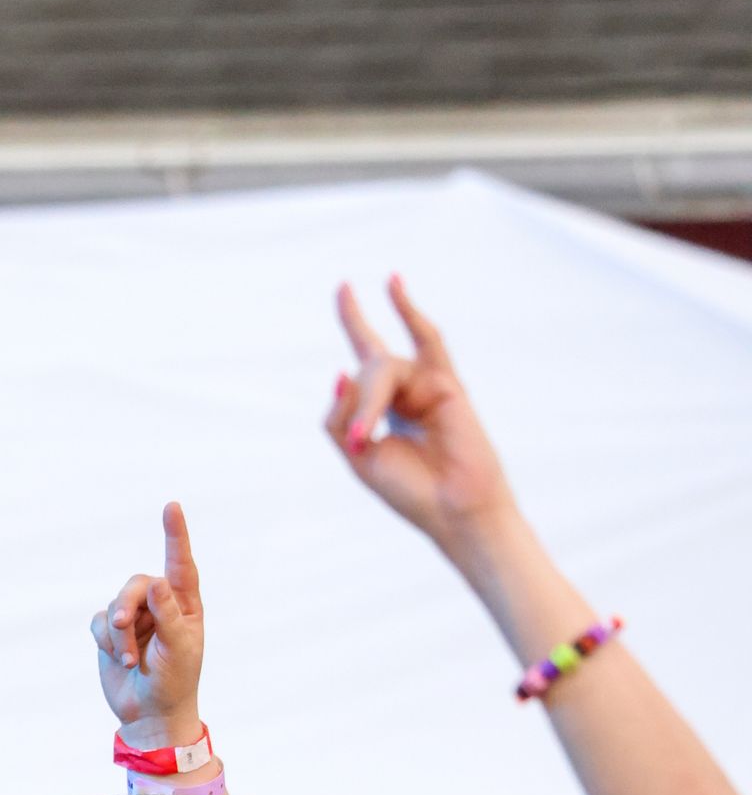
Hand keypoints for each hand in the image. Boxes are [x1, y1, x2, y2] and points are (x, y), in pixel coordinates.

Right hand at [92, 502, 205, 749]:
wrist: (150, 714)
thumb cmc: (174, 682)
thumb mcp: (178, 649)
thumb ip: (168, 614)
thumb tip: (156, 581)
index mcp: (185, 605)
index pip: (180, 565)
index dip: (175, 535)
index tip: (171, 507)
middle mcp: (159, 605)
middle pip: (136, 584)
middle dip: (126, 604)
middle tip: (123, 628)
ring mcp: (134, 617)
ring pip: (114, 604)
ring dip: (119, 635)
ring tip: (129, 660)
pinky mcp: (111, 633)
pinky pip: (99, 622)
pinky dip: (106, 641)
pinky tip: (120, 660)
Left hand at [325, 278, 514, 559]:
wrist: (455, 512)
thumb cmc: (412, 492)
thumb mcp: (359, 458)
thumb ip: (339, 417)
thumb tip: (340, 371)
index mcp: (385, 410)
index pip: (364, 358)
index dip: (354, 321)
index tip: (344, 288)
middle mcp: (406, 390)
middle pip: (368, 364)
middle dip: (356, 351)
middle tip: (359, 428)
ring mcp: (426, 384)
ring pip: (380, 370)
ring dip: (367, 403)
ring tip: (364, 439)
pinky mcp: (446, 385)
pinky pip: (425, 342)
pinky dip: (407, 313)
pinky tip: (391, 282)